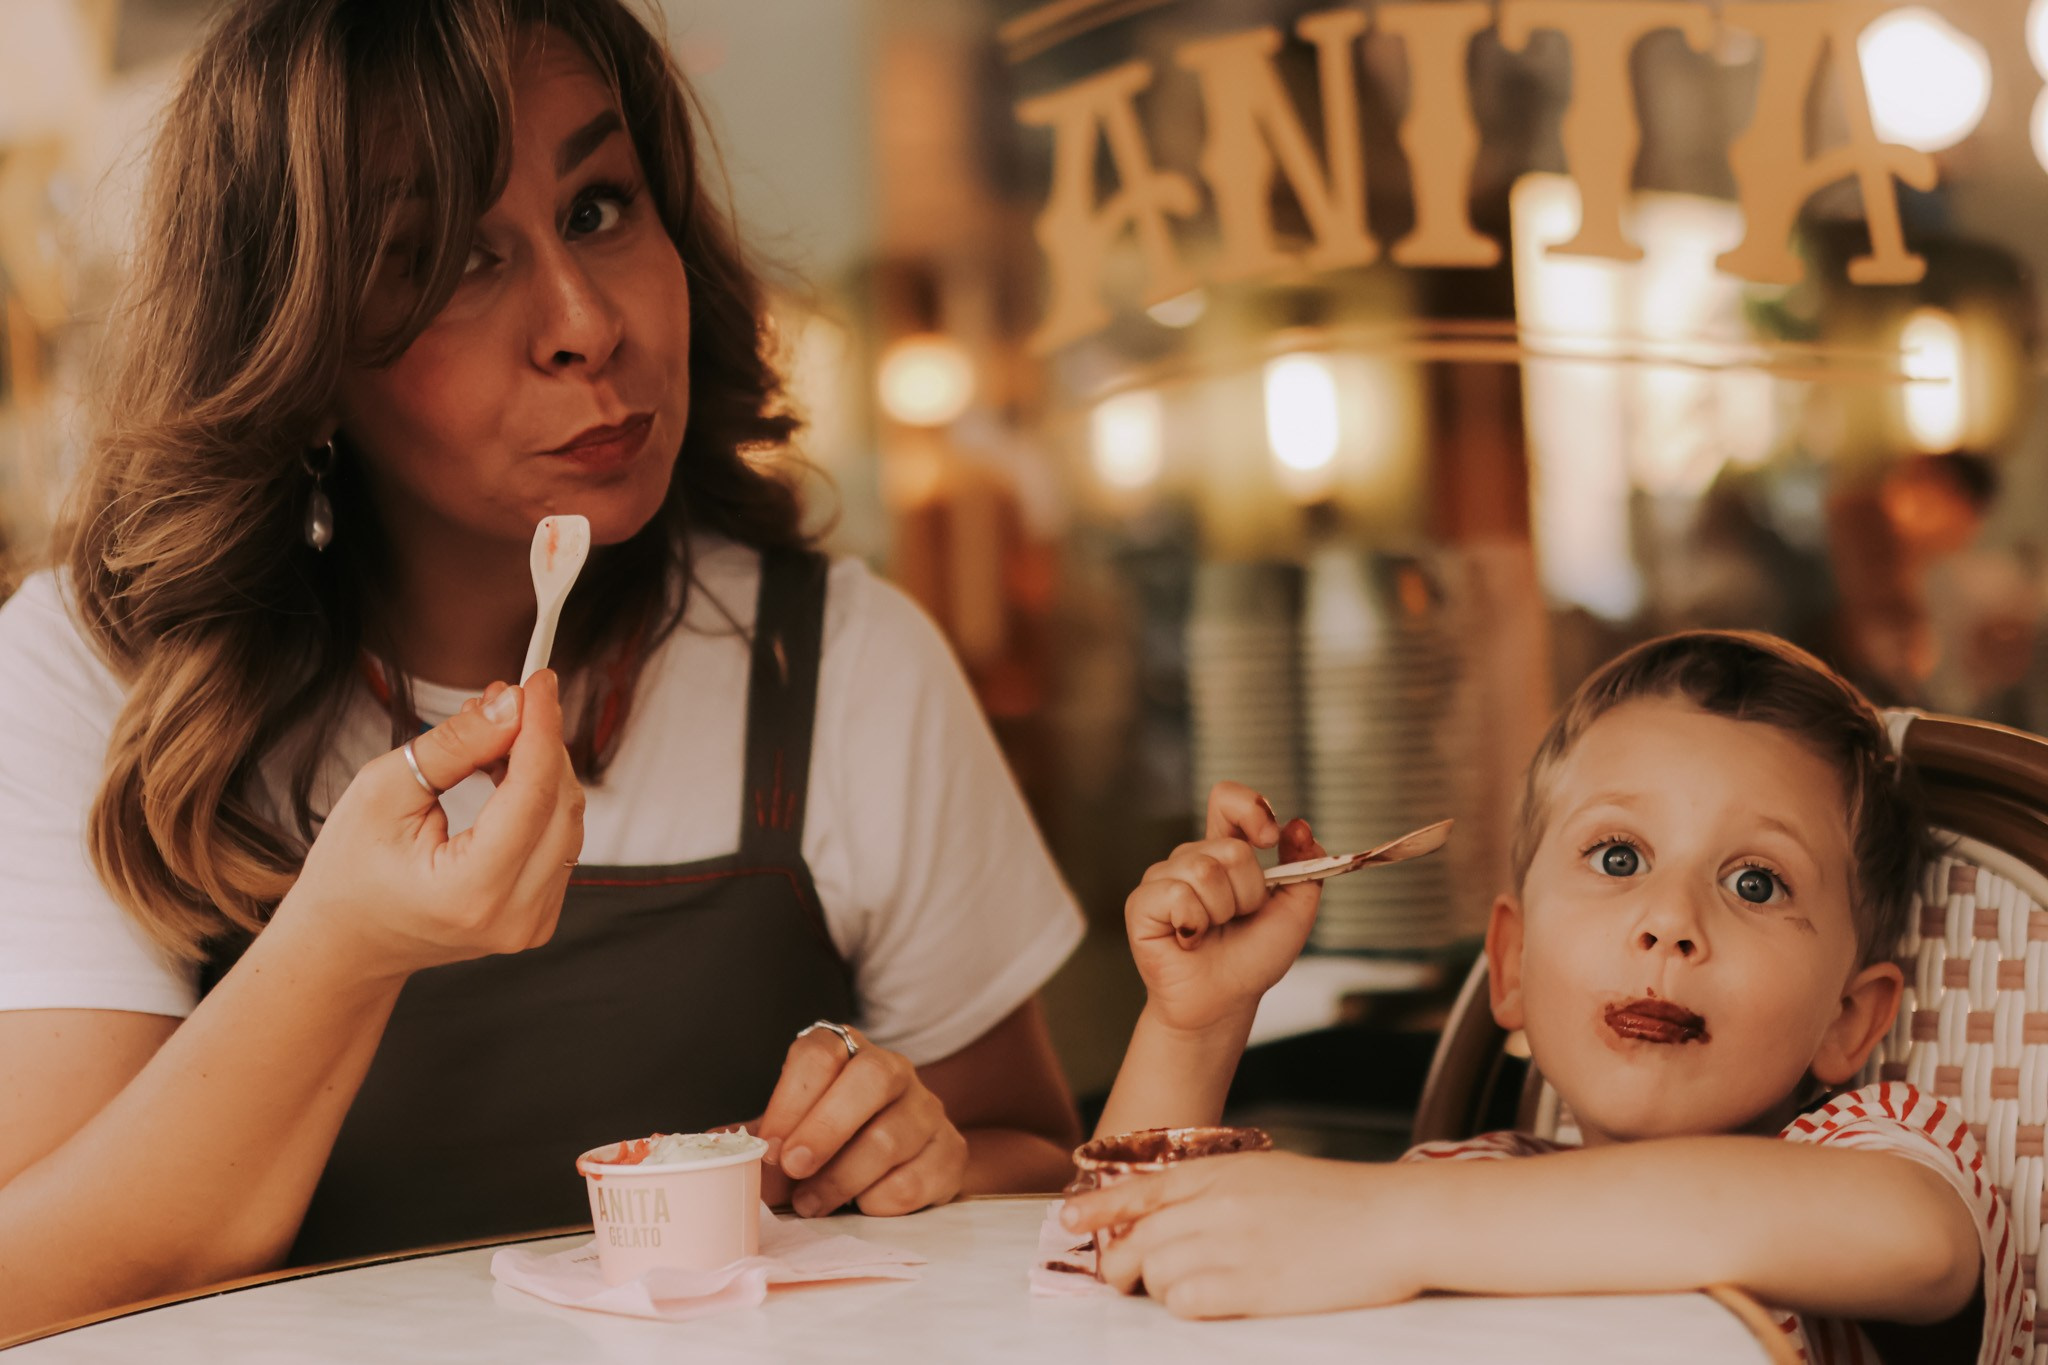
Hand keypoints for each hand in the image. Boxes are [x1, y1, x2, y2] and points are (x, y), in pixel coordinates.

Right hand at [272, 669, 585, 979]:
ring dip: (540, 768)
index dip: (541, 727)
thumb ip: (454, 746)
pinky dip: (540, 800)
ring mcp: (532, 924)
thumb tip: (510, 705)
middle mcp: (513, 917)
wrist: (347, 943)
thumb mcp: (383, 792)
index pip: (533, 794)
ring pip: (567, 821)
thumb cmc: (350, 873)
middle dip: (539, 742)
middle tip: (503, 700)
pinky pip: (559, 842)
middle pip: (561, 804)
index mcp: (470, 892)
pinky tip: (504, 775)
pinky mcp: (539, 917)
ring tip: (491, 737)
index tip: (538, 681)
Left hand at [751, 1025, 967, 1217]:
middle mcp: (894, 1070)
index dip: (791, 1100)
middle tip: (794, 1170)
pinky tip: (861, 1206)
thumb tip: (708, 1145)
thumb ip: (758, 1135)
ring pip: (891, 1137)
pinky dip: (879, 1201)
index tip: (770, 1148)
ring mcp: (928, 1110)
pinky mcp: (950, 1152)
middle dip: (826, 1129)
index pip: (821, 1053)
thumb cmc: (834, 1142)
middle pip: (871, 1079)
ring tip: (812, 1204)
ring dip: (842, 1179)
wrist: (902, 1162)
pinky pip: (916, 1179)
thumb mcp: (792, 1130)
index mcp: (848, 1052)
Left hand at [1060, 1151, 1418, 1317]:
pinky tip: (1208, 1301)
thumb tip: (1169, 1214)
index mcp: (1223, 1171)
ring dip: (1156, 1287)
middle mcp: (1218, 1202)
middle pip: (1135, 1236)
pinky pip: (1185, 1299)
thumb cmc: (1338, 1202)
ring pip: (1153, 1269)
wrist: (1395, 1220)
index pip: (1141, 1186)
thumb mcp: (1269, 1176)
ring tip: (1186, 1288)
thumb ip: (1218, 1190)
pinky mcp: (1252, 1285)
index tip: (1069, 1221)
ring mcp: (1233, 1243)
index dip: (1098, 1207)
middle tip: (1121, 1281)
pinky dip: (1184, 1305)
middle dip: (1117, 1263)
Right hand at [1126, 782, 1324, 1035]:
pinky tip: (1189, 940)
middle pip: (1231, 850)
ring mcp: (1163, 879)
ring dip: (1223, 912)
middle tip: (1238, 920)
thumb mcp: (1295, 910)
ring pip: (1204, 872)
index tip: (1270, 838)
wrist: (1225, 1001)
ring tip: (1213, 932)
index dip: (1250, 808)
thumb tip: (1299, 825)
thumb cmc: (1253, 958)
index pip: (1228, 800)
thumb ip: (1305, 866)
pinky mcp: (1142, 904)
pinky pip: (1176, 896)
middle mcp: (1191, 859)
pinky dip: (1194, 924)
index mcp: (1224, 852)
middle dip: (1249, 893)